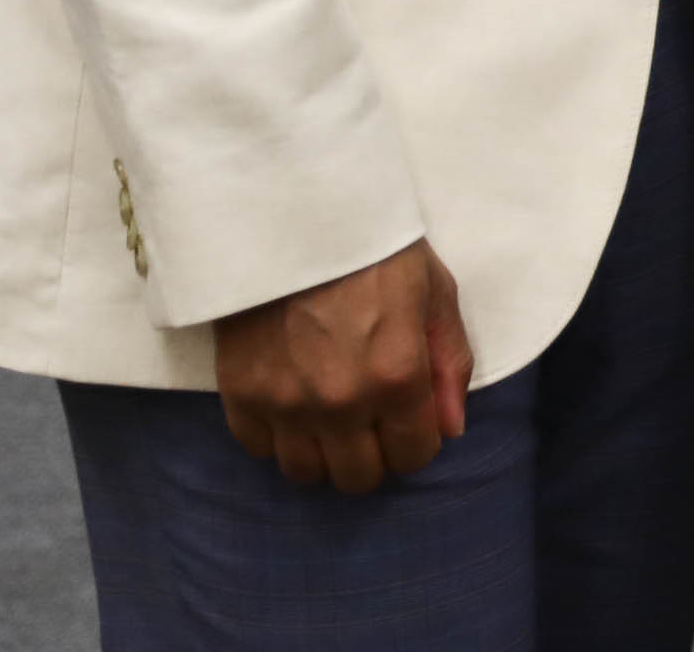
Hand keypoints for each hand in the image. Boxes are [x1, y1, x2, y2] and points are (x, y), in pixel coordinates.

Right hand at [212, 237, 470, 492]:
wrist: (296, 215)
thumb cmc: (376, 249)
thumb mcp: (435, 293)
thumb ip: (450, 364)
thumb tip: (451, 428)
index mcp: (398, 376)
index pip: (413, 456)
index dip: (417, 442)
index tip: (409, 421)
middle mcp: (342, 402)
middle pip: (358, 478)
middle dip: (372, 455)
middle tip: (369, 422)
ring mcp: (286, 402)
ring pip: (305, 473)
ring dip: (322, 453)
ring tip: (328, 417)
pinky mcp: (241, 393)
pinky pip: (258, 448)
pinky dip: (276, 436)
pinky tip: (291, 403)